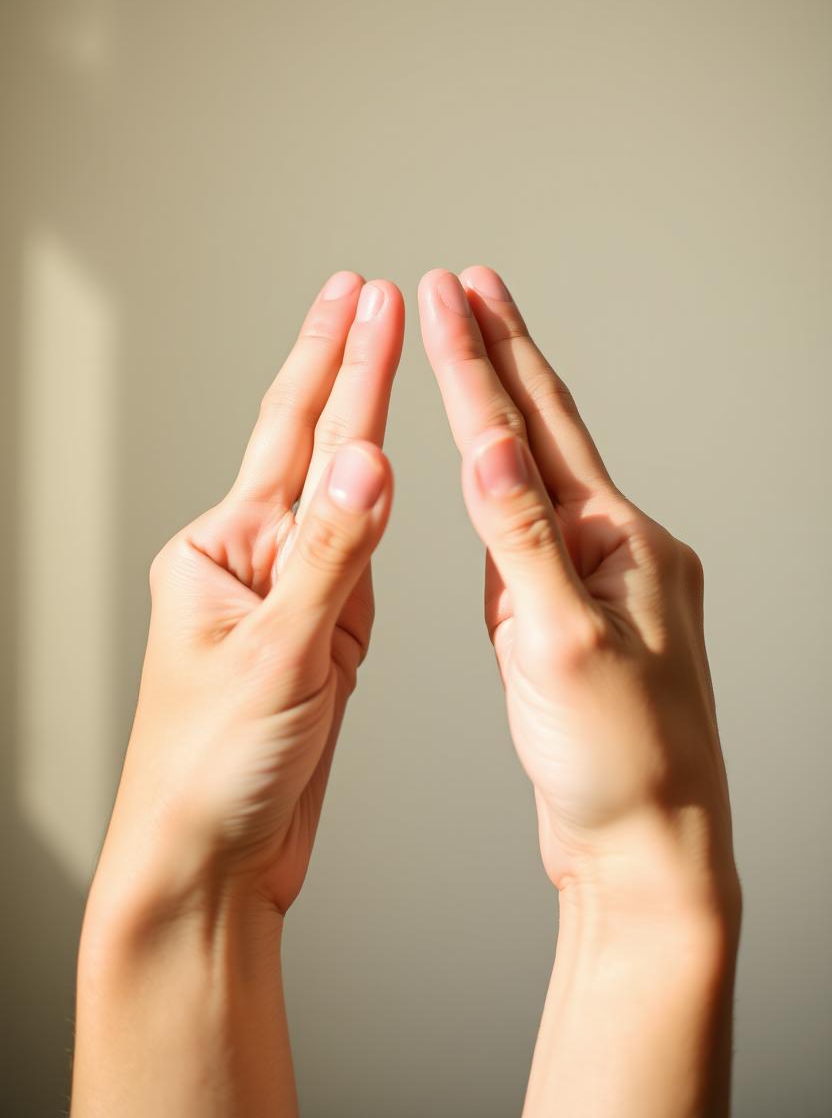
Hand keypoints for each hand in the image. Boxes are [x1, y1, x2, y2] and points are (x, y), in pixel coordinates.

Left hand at [93, 272, 403, 921]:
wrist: (213, 865)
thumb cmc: (212, 771)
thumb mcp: (277, 655)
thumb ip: (330, 555)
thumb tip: (368, 458)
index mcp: (220, 554)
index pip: (291, 440)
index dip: (337, 364)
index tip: (366, 300)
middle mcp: (250, 564)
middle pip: (310, 450)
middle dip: (346, 368)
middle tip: (373, 297)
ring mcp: (288, 599)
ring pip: (341, 500)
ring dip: (364, 428)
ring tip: (382, 354)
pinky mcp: (321, 641)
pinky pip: (357, 561)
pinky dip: (378, 515)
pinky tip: (380, 474)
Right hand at [419, 266, 737, 918]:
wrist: (644, 850)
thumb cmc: (618, 761)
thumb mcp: (565, 646)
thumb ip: (524, 543)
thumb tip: (491, 449)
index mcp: (618, 545)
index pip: (530, 434)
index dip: (479, 361)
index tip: (447, 294)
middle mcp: (618, 551)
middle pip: (548, 435)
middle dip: (503, 355)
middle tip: (469, 287)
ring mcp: (600, 583)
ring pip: (539, 481)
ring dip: (504, 413)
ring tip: (480, 353)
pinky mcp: (576, 620)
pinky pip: (532, 538)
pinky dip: (504, 491)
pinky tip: (496, 474)